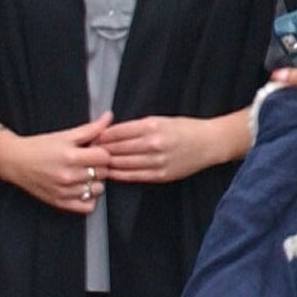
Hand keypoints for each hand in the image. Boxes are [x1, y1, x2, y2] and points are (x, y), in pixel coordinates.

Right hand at [0, 116, 107, 214]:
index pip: (104, 157)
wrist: (15, 161)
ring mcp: (64, 191)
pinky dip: (89, 198)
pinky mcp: (60, 203)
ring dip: (96, 182)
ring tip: (85, 174)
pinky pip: (88, 206)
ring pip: (98, 190)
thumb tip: (109, 117)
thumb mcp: (65, 135)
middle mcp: (67, 176)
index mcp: (70, 156)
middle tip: (89, 161)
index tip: (95, 151)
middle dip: (99, 166)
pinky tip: (82, 188)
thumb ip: (90, 128)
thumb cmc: (40, 146)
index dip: (102, 152)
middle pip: (102, 173)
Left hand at [89, 110, 243, 185]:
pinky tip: (111, 174)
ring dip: (108, 165)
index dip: (101, 136)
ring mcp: (157, 161)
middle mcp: (153, 144)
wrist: (208, 143)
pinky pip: (134, 176)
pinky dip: (120, 175)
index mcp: (152, 126)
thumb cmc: (184, 128)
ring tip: (96, 165)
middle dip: (100, 151)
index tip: (92, 138)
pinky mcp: (161, 174)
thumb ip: (137, 126)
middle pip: (117, 149)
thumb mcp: (160, 120)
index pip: (117, 132)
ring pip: (123, 164)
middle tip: (87, 153)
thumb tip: (111, 132)